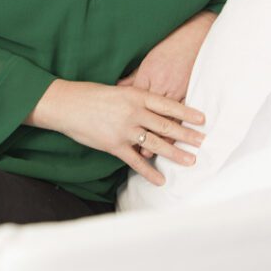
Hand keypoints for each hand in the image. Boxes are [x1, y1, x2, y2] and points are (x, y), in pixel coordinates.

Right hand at [44, 80, 205, 186]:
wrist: (67, 104)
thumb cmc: (91, 95)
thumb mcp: (118, 90)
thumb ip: (136, 97)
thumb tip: (153, 102)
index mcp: (135, 96)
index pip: (167, 105)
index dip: (186, 112)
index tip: (202, 118)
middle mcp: (133, 112)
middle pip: (166, 125)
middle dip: (187, 134)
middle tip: (203, 141)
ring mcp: (124, 130)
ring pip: (155, 144)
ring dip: (175, 154)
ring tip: (191, 161)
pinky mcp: (114, 145)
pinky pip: (135, 161)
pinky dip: (149, 172)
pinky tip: (161, 180)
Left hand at [116, 11, 216, 156]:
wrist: (193, 38)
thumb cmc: (168, 49)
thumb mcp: (147, 62)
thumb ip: (133, 80)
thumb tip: (118, 89)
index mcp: (146, 80)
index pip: (135, 105)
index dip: (131, 122)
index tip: (126, 136)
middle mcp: (160, 87)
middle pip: (152, 117)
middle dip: (149, 137)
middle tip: (146, 154)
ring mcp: (176, 91)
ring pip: (170, 118)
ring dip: (169, 138)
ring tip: (168, 154)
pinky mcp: (190, 92)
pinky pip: (185, 113)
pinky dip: (183, 127)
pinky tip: (183, 139)